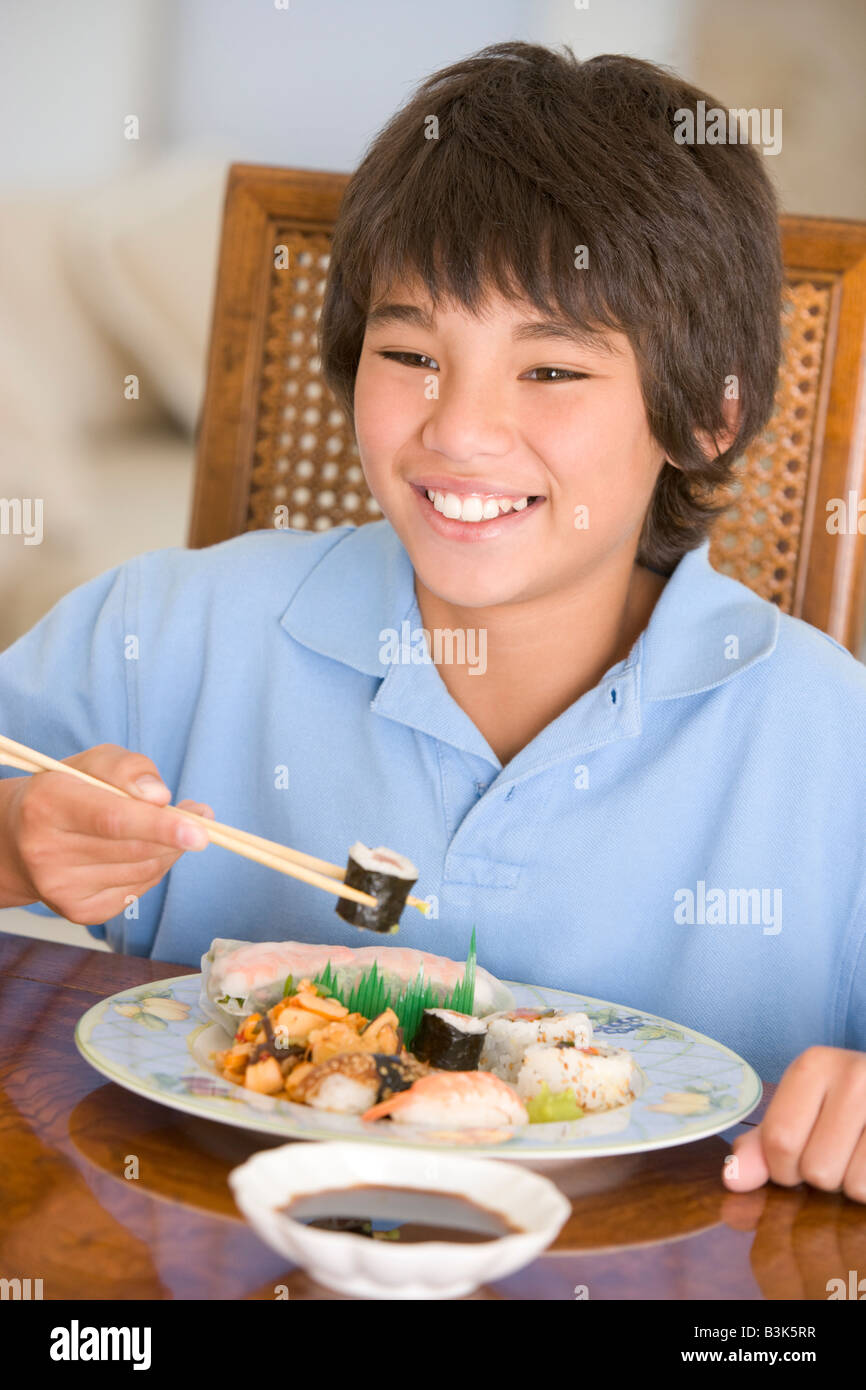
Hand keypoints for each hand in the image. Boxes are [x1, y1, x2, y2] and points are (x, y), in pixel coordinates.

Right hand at [3, 742, 214, 925]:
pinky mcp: (79, 911)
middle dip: (176, 834)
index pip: (112, 819)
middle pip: (135, 849)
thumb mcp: (92, 763)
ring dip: (169, 849)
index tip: (201, 832)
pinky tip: (141, 851)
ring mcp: (61, 888)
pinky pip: (139, 888)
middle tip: (198, 816)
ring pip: (144, 870)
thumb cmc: (67, 791)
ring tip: (168, 828)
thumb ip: (128, 768)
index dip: (160, 826)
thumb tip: (160, 798)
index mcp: (47, 805)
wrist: (20, 839)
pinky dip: (153, 868)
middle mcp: (46, 851)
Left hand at [723, 1045, 865, 1203]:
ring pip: (852, 1185)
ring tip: (856, 1155)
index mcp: (815, 1065)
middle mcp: (854, 1077)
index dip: (781, 1168)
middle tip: (834, 1154)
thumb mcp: (799, 1112)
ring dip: (849, 1185)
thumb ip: (762, 1146)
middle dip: (819, 1177)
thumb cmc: (841, 1105)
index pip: (780, 1140)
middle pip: (816, 1168)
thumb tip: (732, 1179)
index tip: (794, 1160)